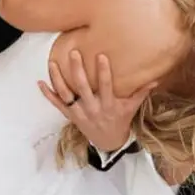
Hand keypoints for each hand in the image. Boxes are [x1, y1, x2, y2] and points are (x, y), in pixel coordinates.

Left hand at [39, 51, 155, 153]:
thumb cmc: (120, 120)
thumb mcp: (131, 108)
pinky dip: (48, 94)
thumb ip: (141, 93)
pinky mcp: (70, 115)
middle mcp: (92, 107)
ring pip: (66, 94)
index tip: (100, 56)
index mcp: (108, 104)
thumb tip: (155, 80)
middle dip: (77, 70)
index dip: (103, 71)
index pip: (105, 85)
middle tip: (73, 53)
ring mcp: (79, 112)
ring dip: (58, 79)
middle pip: (82, 87)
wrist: (108, 142)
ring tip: (52, 63)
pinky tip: (40, 82)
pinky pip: (57, 104)